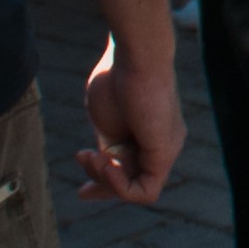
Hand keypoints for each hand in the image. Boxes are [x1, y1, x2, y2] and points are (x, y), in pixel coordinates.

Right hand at [77, 41, 183, 204]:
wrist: (134, 58)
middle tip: (82, 181)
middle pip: (132, 182)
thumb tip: (101, 161)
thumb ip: (109, 145)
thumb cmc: (117, 79)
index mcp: (148, 134)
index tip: (82, 185)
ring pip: (135, 189)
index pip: (132, 172)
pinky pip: (145, 190)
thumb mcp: (107, 121)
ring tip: (91, 156)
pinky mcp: (165, 152)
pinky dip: (119, 186)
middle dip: (103, 186)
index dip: (106, 183)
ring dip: (104, 180)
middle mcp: (161, 144)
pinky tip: (106, 164)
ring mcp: (166, 149)